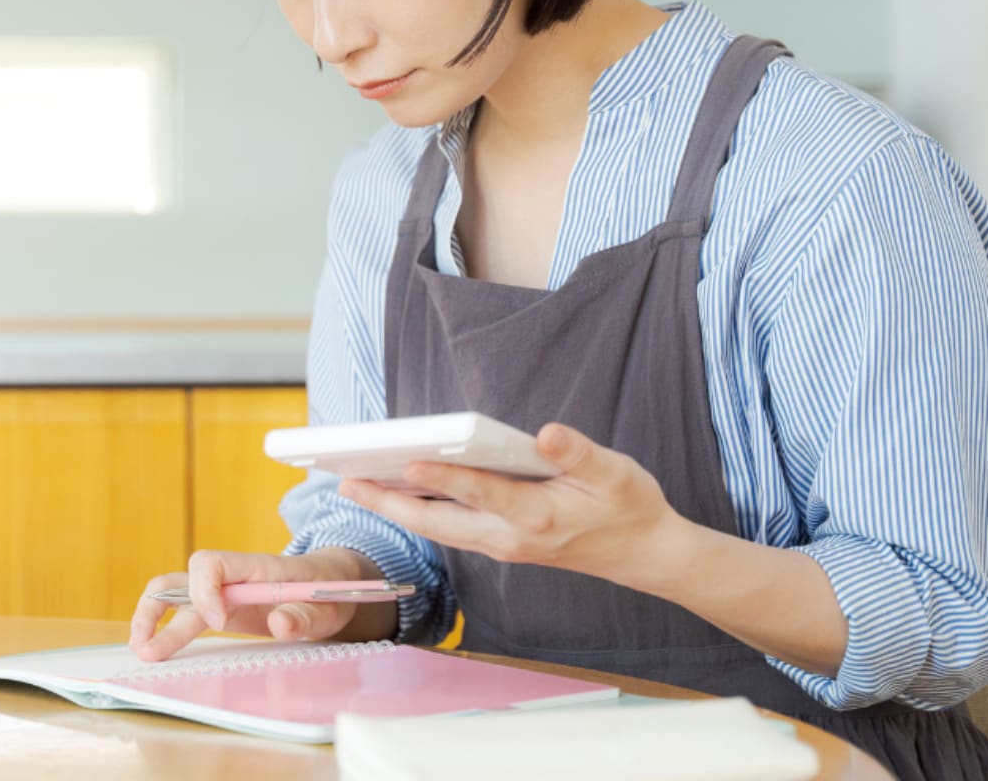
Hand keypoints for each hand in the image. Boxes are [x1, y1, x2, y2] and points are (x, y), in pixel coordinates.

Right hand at [128, 547, 380, 662]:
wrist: (332, 584)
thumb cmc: (330, 592)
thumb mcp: (328, 606)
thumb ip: (305, 614)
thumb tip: (279, 623)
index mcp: (255, 567)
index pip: (210, 562)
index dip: (205, 591)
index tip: (219, 622)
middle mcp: (232, 577)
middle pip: (181, 578)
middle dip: (160, 607)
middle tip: (150, 643)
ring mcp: (223, 593)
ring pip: (175, 595)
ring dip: (153, 618)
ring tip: (141, 648)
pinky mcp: (221, 610)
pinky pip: (186, 614)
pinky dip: (167, 629)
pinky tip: (156, 648)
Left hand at [340, 423, 685, 590]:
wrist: (643, 555)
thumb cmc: (629, 506)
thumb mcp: (617, 473)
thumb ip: (579, 453)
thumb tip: (548, 433)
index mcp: (539, 517)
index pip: (481, 495)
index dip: (444, 479)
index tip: (408, 462)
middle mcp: (510, 537)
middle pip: (438, 522)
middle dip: (389, 502)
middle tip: (344, 480)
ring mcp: (501, 544)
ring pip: (436, 529)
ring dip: (393, 508)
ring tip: (352, 483)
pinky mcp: (499, 543)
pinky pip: (447, 529)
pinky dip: (415, 512)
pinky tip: (393, 492)